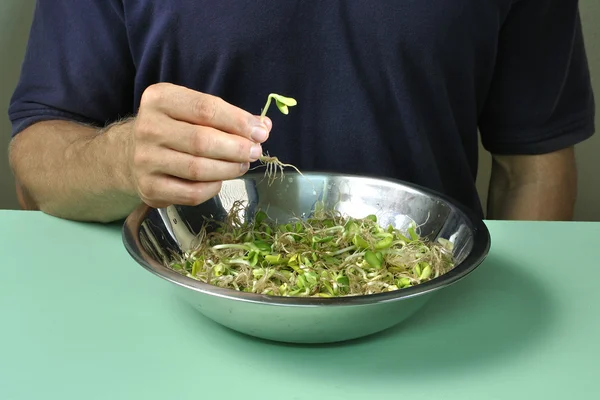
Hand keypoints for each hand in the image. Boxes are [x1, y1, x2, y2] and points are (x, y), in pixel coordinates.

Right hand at [128, 83, 270, 207]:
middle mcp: (148, 128)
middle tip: (255, 152)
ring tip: (242, 165)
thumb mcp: (193, 111)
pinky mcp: (150, 188)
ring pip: (198, 169)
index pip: (205, 109)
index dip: (238, 121)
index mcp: (160, 99)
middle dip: (237, 148)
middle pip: (202, 141)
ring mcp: (146, 160)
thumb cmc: (173, 128)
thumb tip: (264, 126)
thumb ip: (227, 116)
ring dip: (228, 169)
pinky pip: (191, 193)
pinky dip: (213, 188)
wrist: (130, 153)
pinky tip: (219, 180)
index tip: (261, 131)